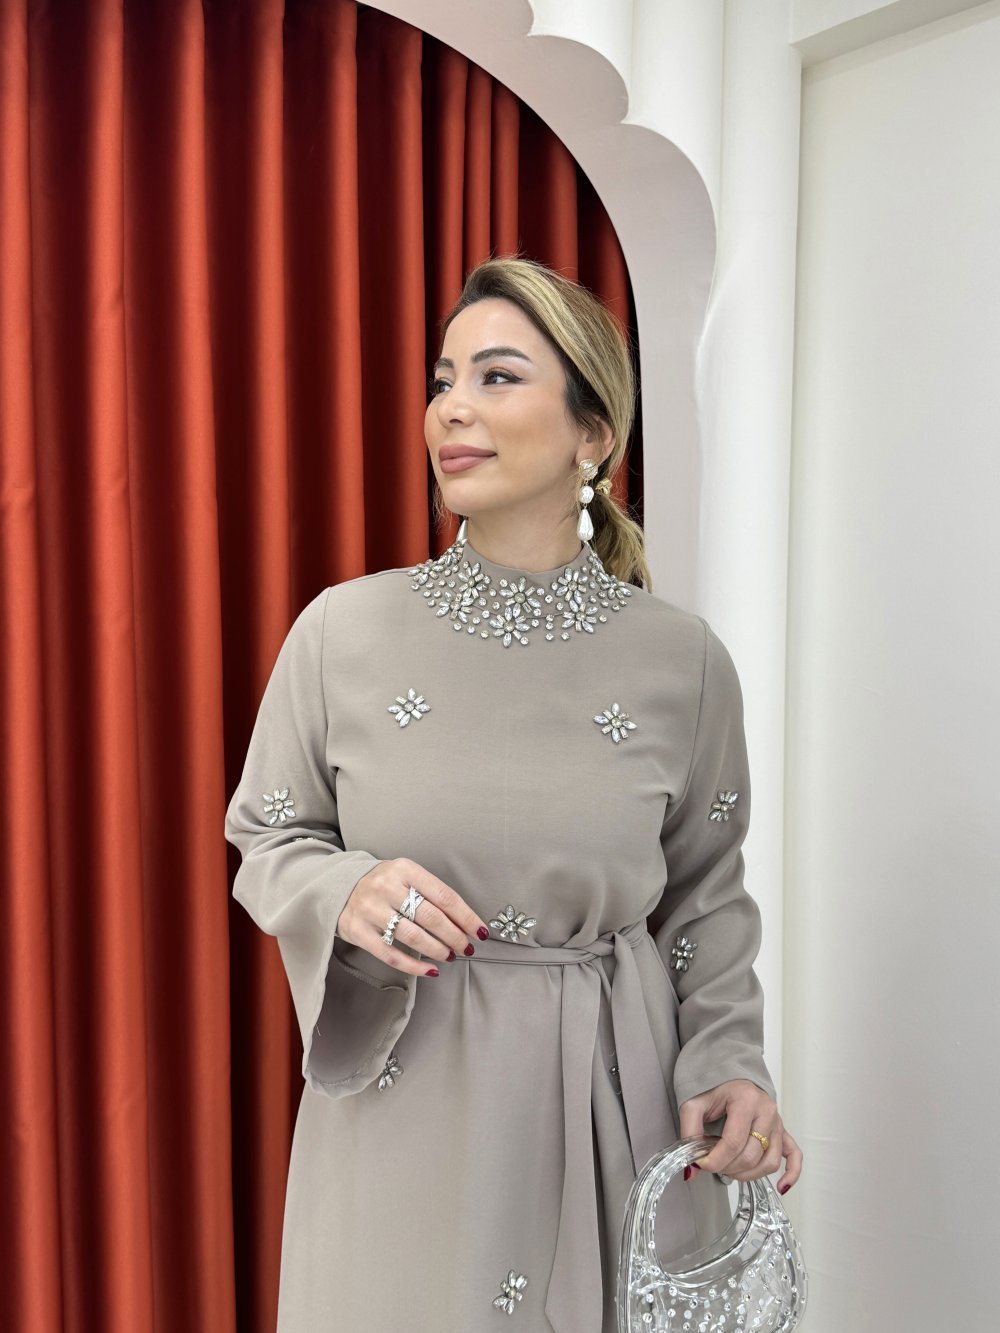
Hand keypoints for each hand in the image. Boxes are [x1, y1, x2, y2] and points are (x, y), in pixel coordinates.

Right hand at [337, 858, 490, 977]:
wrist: (340, 887)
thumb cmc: (384, 885)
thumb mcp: (405, 876)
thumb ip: (430, 893)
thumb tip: (464, 922)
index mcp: (404, 869)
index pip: (444, 895)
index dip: (466, 916)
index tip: (480, 931)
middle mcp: (386, 887)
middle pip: (430, 917)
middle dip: (454, 936)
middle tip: (466, 947)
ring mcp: (371, 909)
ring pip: (413, 936)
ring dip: (437, 950)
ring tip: (450, 956)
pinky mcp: (359, 931)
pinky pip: (391, 954)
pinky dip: (414, 965)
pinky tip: (430, 969)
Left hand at [679, 1079, 802, 1193]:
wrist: (728, 1075)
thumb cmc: (713, 1088)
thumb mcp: (693, 1104)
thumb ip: (690, 1132)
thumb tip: (692, 1168)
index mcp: (746, 1100)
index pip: (733, 1142)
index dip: (715, 1160)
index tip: (701, 1163)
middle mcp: (766, 1111)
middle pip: (751, 1155)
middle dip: (728, 1167)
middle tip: (712, 1165)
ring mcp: (777, 1122)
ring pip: (769, 1162)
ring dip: (748, 1174)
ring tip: (730, 1170)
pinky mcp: (783, 1131)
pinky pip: (794, 1155)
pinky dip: (791, 1174)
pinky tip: (781, 1187)